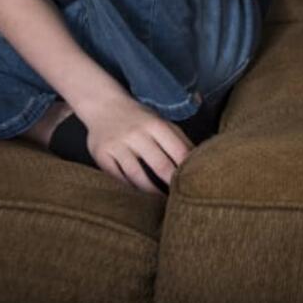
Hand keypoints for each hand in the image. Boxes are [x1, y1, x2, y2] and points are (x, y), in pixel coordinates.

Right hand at [77, 92, 192, 193]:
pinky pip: (118, 177)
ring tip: (160, 198)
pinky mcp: (101, 155)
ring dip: (151, 191)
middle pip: (160, 165)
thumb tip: (200, 158)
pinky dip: (129, 186)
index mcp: (155, 124)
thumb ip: (178, 139)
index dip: (188, 169)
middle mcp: (136, 134)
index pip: (178, 150)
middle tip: (180, 197)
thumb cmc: (138, 118)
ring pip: (137, 176)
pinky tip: (138, 191)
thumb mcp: (159, 121)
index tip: (194, 182)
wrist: (102, 105)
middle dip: (172, 183)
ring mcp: (117, 145)